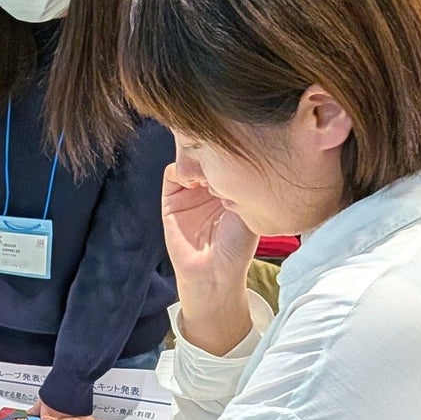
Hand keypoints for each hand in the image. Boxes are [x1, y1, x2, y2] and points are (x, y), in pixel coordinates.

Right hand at [160, 162, 257, 294]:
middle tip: (220, 154)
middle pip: (206, 152)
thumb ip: (240, 179)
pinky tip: (195, 183)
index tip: (236, 149)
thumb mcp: (248, 207)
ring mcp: (190, 190)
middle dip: (211, 149)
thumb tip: (228, 155)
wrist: (213, 271)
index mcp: (232, 184)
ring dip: (196, 158)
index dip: (229, 148)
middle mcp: (210, 184)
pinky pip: (172, 173)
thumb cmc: (237, 245)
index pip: (227, 155)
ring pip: (188, 158)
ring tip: (209, 169)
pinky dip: (181, 171)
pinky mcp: (172, 198)